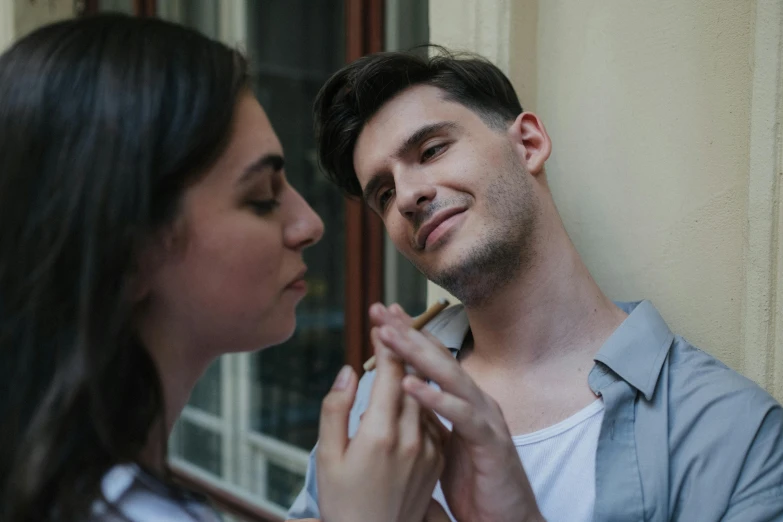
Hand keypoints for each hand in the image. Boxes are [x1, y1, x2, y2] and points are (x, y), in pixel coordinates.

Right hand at [316, 326, 444, 521]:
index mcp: (380, 434)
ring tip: (403, 344)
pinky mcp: (437, 460)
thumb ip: (336, 409)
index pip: (392, 374)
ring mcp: (428, 450)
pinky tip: (410, 387)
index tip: (381, 321)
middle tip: (393, 320)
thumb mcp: (327, 457)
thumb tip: (350, 371)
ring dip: (415, 368)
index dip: (388, 343)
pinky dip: (421, 398)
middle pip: (414, 378)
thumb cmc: (343, 501)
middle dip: (403, 346)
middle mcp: (410, 438)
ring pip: (425, 395)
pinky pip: (430, 417)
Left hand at [372, 303, 544, 521]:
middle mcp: (475, 401)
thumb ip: (423, 418)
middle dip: (408, 332)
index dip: (408, 334)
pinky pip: (462, 416)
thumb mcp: (440, 445)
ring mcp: (486, 419)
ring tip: (389, 336)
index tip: (381, 314)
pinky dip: (436, 399)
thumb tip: (393, 397)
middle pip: (439, 358)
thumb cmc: (474, 482)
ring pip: (450, 378)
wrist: (507, 520)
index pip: (432, 358)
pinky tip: (410, 386)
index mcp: (462, 400)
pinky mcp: (490, 443)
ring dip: (418, 354)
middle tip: (379, 309)